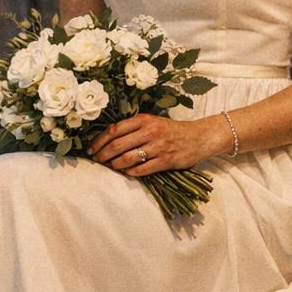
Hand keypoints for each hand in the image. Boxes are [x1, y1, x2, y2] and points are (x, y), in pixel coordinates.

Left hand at [88, 113, 222, 177]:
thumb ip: (133, 127)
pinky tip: (126, 172)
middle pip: (117, 145)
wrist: (199, 137)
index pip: (114, 130)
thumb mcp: (152, 121)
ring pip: (128, 158)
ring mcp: (159, 146)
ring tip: (111, 167)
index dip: (99, 141)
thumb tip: (107, 138)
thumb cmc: (171, 130)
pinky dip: (130, 172)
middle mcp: (150, 131)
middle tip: (98, 160)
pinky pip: (142, 169)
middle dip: (103, 154)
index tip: (92, 149)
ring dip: (115, 165)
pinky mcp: (166, 161)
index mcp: (144, 119)